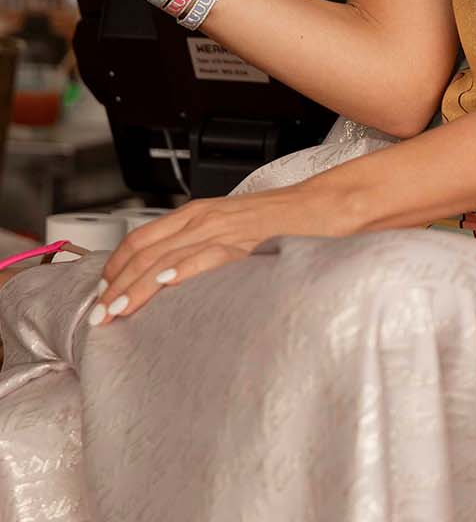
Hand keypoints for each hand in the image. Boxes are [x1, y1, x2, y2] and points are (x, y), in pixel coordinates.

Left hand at [91, 180, 361, 326]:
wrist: (329, 205)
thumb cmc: (288, 223)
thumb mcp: (236, 231)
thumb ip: (207, 248)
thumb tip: (178, 281)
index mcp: (199, 214)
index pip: (141, 240)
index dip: (115, 269)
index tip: (103, 296)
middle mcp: (204, 218)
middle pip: (144, 252)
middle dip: (116, 285)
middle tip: (99, 316)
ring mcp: (224, 227)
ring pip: (166, 257)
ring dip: (136, 287)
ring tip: (117, 312)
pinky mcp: (246, 240)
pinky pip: (206, 255)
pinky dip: (181, 270)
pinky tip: (163, 284)